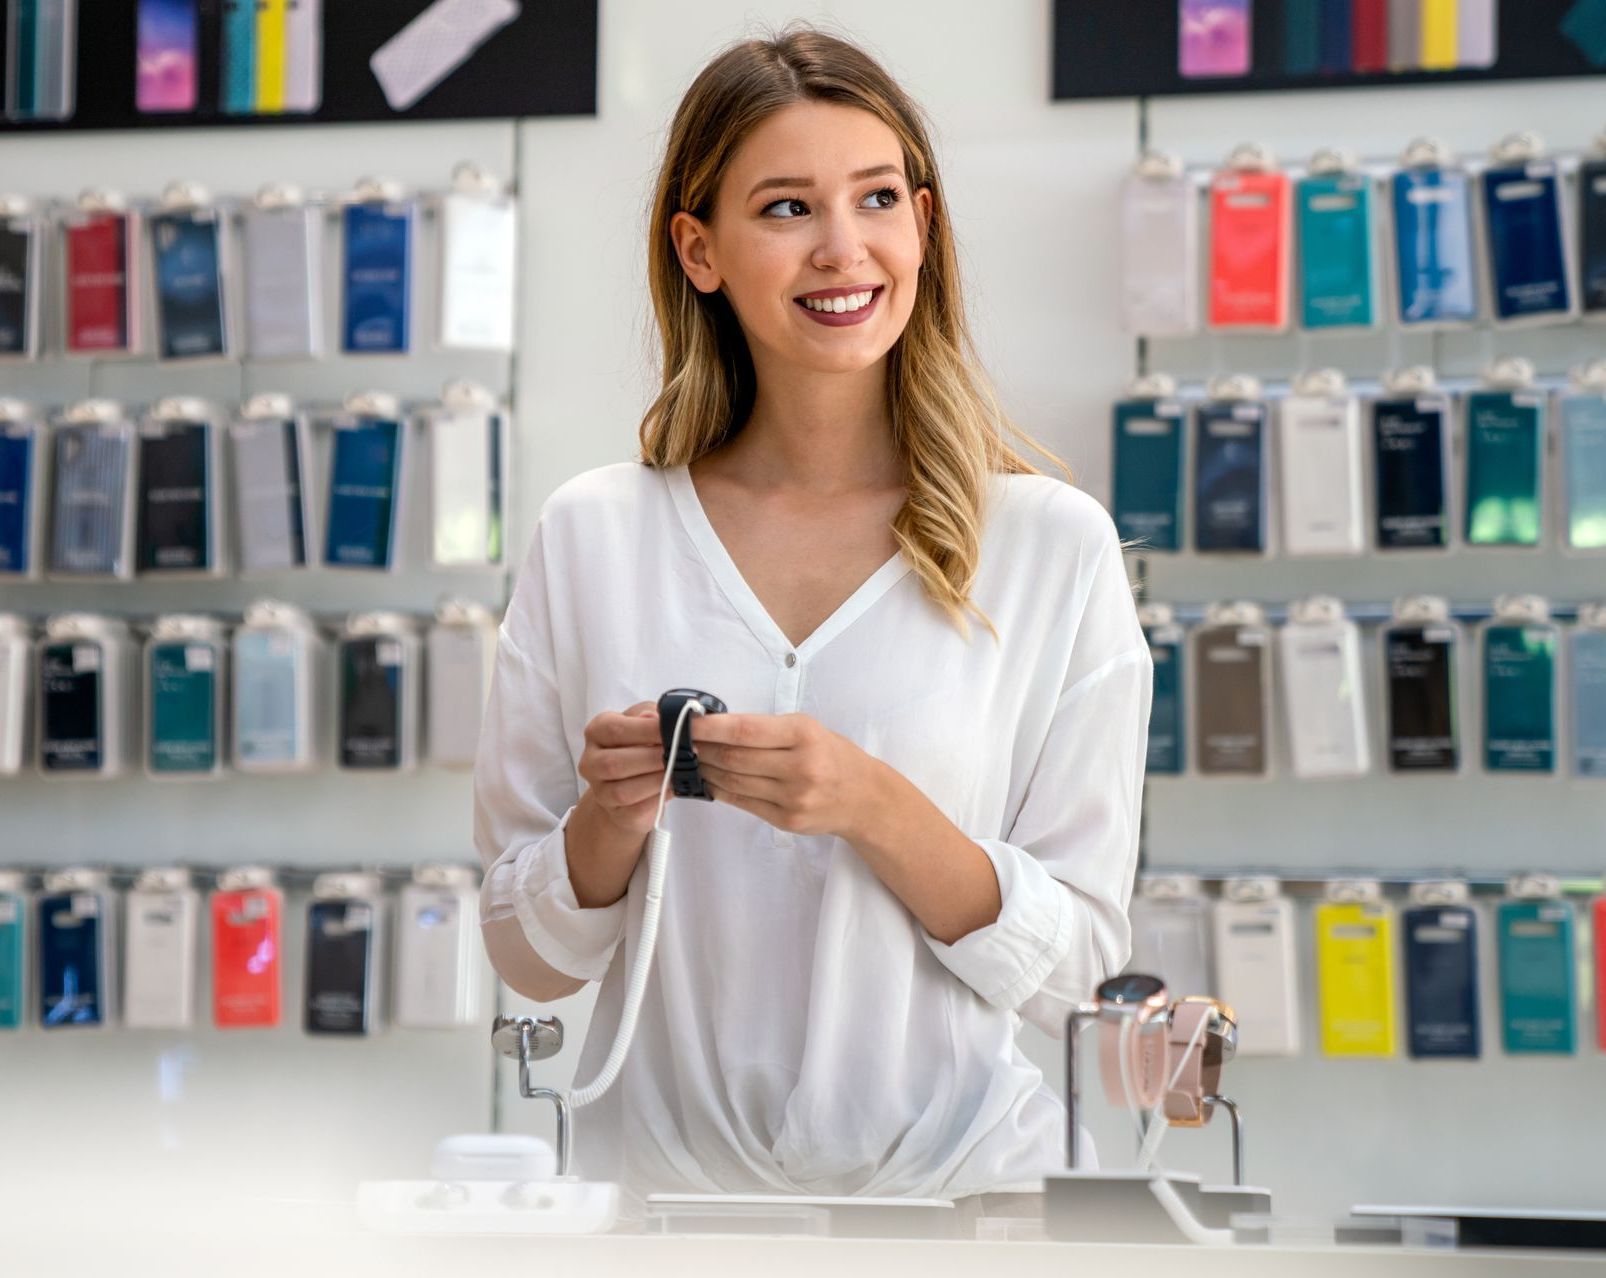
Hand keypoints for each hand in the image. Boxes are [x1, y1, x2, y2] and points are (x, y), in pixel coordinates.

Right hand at [576, 701, 668, 836]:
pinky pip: (635, 810)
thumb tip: (655, 717)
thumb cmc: (640, 745)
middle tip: (683, 752)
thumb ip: (650, 715)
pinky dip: (658, 799)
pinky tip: (673, 787)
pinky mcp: (615, 814)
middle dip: (653, 758)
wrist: (631, 783)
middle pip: (615, 763)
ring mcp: (599, 791)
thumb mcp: (645, 722)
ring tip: (680, 770)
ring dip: (656, 780)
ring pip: (623, 791)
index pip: (615, 729)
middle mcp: (591, 762)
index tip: (676, 729)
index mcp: (597, 731)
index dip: (647, 730)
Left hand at [691, 712, 879, 838]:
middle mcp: (800, 767)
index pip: (745, 730)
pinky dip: (721, 790)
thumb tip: (716, 727)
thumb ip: (767, 729)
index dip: (710, 728)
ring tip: (694, 760)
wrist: (864, 798)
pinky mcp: (787, 820)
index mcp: (804, 735)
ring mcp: (793, 797)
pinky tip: (711, 780)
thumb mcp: (807, 729)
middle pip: (734, 758)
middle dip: (702, 749)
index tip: (687, 723)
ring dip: (707, 770)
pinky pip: (743, 802)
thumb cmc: (831, 755)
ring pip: (734, 782)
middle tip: (683, 742)